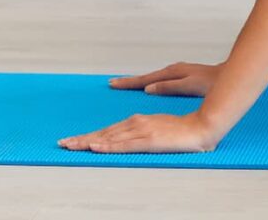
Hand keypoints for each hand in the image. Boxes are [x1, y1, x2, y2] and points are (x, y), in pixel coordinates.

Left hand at [57, 111, 221, 154]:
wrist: (204, 127)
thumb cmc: (185, 129)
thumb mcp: (159, 129)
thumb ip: (142, 133)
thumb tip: (126, 139)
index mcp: (139, 120)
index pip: (108, 130)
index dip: (89, 135)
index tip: (73, 140)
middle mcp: (137, 123)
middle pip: (104, 133)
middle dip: (82, 138)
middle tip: (62, 143)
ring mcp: (143, 131)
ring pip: (110, 137)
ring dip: (89, 141)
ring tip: (71, 146)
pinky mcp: (150, 140)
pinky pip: (124, 144)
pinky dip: (108, 145)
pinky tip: (96, 147)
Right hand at [108, 61, 221, 96]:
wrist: (227, 77)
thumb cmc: (210, 82)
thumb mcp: (188, 86)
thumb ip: (168, 87)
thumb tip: (148, 89)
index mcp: (171, 73)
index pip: (144, 79)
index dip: (128, 83)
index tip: (113, 84)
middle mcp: (171, 71)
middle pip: (145, 77)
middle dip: (129, 81)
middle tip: (112, 84)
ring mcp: (176, 73)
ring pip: (152, 78)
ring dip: (138, 81)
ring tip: (125, 85)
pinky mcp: (181, 76)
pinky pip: (159, 79)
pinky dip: (149, 82)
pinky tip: (148, 87)